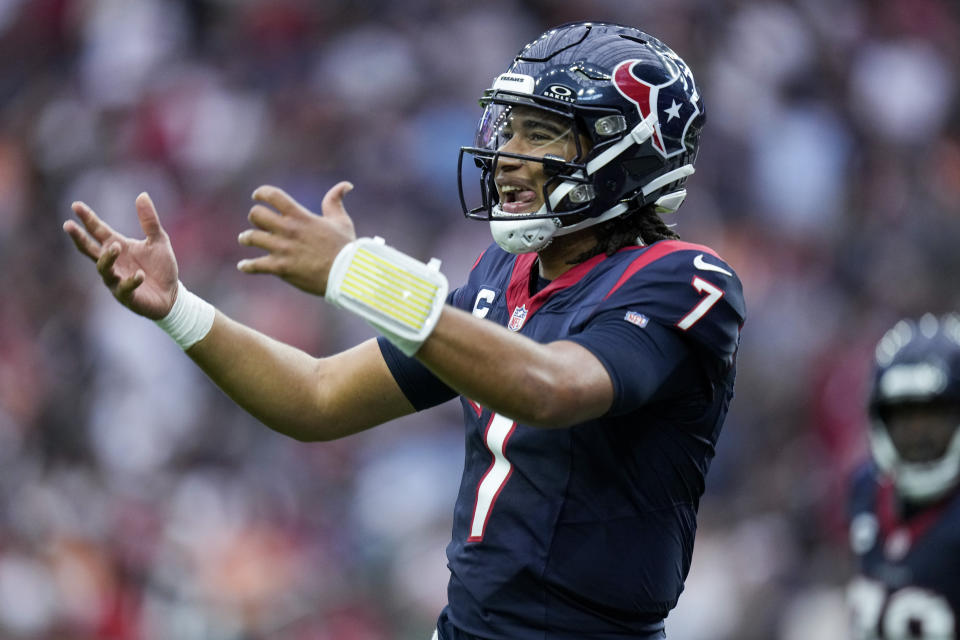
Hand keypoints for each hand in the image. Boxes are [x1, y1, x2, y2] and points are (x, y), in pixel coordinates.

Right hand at [63, 193, 178, 319]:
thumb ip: (149, 221)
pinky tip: (140, 275)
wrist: (172, 295)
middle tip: (68, 225)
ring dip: (108, 258)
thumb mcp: (159, 240)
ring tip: (116, 247)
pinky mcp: (127, 296)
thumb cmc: (161, 267)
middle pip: (89, 249)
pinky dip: (131, 281)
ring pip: (104, 269)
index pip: (98, 231)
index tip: (75, 205)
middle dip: (78, 238)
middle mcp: (113, 262)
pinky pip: (124, 288)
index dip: (87, 219)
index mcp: (117, 246)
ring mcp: (117, 279)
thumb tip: (142, 194)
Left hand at [237, 181, 355, 295]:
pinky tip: (243, 266)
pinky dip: (247, 266)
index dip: (261, 193)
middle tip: (258, 222)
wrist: (345, 274)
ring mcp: (282, 249)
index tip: (257, 196)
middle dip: (255, 217)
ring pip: (251, 237)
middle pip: (257, 215)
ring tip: (245, 238)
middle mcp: (287, 230)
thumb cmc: (345, 247)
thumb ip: (335, 202)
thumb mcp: (341, 221)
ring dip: (246, 237)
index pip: (273, 196)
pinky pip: (255, 265)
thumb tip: (345, 185)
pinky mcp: (280, 268)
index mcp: (300, 216)